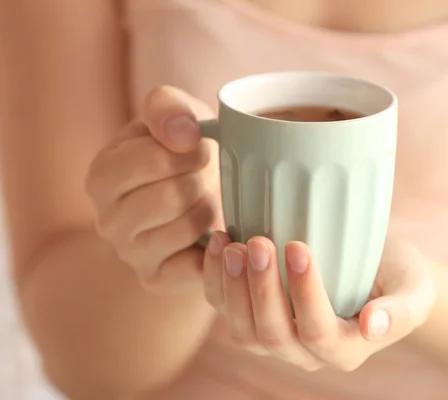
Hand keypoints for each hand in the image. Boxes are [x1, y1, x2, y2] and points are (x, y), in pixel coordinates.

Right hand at [86, 86, 220, 291]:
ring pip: (187, 227)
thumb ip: (167, 107)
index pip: (153, 160)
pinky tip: (214, 232)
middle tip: (203, 178)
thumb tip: (182, 134)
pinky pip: (196, 265)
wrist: (193, 200)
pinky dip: (217, 245)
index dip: (190, 150)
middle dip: (199, 181)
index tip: (199, 148)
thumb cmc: (183, 155)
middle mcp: (107, 220)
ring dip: (209, 209)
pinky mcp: (157, 279)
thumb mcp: (174, 118)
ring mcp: (131, 254)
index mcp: (102, 175)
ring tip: (204, 202)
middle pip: (170, 196)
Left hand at [203, 233, 435, 370]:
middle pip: (274, 335)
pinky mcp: (253, 315)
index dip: (306, 295)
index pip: (320, 333)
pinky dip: (215, 280)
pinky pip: (225, 309)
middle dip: (262, 291)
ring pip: (243, 331)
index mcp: (345, 349)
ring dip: (233, 289)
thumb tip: (372, 326)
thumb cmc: (397, 276)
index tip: (300, 247)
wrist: (373, 268)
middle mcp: (305, 352)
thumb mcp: (414, 289)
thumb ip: (401, 311)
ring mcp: (275, 336)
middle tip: (259, 244)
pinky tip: (218, 243)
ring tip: (232, 244)